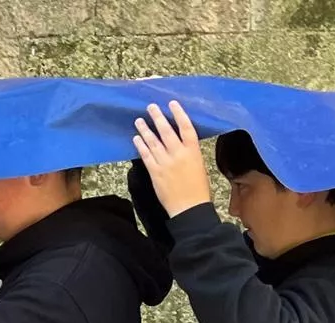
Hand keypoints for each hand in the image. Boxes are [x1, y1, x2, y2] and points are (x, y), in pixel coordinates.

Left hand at [133, 101, 211, 217]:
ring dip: (145, 129)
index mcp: (193, 151)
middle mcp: (179, 153)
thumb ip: (188, 152)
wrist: (189, 206)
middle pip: (167, 131)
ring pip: (153, 142)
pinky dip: (140, 145)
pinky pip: (146, 155)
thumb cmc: (197, 187)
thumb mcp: (198, 165)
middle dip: (158, 117)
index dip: (179, 114)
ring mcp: (165, 162)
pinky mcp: (155, 172)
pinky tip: (136, 138)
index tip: (172, 104)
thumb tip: (178, 141)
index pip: (186, 127)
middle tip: (150, 107)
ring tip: (139, 120)